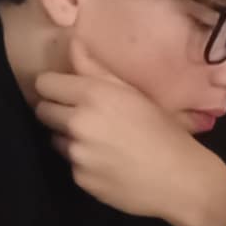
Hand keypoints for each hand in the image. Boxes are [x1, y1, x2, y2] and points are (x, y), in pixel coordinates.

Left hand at [34, 41, 225, 225]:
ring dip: (70, 138)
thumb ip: (97, 69)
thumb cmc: (165, 132)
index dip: (55, 87)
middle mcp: (78, 123)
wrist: (183, 182)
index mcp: (94, 95)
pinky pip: (72, 165)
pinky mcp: (80, 179)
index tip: (67, 92)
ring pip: (55, 139)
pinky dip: (84, 163)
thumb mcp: (135, 94)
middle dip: (58, 111)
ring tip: (100, 143)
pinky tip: (109, 164)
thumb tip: (72, 43)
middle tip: (84, 117)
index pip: (45, 83)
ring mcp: (77, 154)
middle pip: (43, 111)